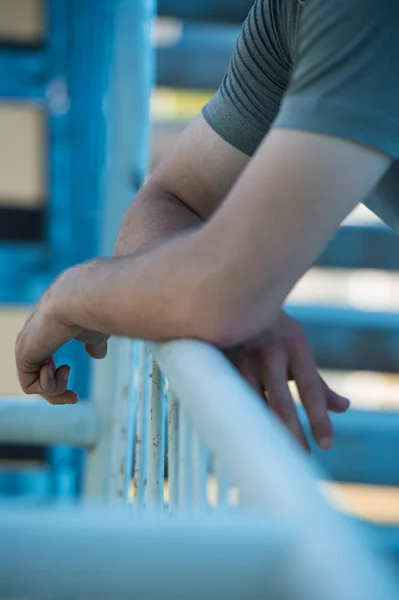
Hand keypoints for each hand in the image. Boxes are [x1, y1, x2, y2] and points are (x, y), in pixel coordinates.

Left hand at [15, 268, 107, 403]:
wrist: (79, 301)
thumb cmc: (90, 314)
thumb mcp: (94, 334)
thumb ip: (93, 345)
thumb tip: (99, 354)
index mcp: (45, 336)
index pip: (43, 366)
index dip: (59, 383)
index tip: (75, 396)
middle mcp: (31, 343)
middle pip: (36, 380)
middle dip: (56, 394)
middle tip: (74, 398)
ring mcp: (25, 349)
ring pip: (35, 386)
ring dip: (56, 386)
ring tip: (66, 368)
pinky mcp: (23, 355)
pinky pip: (30, 386)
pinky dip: (48, 384)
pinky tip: (56, 365)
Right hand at [226, 311, 349, 451]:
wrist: (234, 295)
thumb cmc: (273, 330)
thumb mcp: (298, 349)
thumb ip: (317, 381)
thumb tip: (343, 408)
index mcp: (294, 346)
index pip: (311, 388)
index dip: (318, 418)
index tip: (326, 445)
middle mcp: (268, 352)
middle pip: (280, 401)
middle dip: (290, 432)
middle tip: (300, 457)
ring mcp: (239, 356)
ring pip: (249, 401)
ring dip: (258, 429)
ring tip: (267, 454)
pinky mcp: (216, 359)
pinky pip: (224, 394)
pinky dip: (231, 415)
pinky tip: (234, 435)